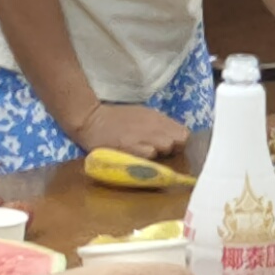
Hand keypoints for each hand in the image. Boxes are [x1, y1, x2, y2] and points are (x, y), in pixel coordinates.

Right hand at [72, 103, 193, 161]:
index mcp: (157, 117)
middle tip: (159, 152)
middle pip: (180, 141)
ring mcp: (144, 135)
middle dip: (173, 149)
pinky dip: (147, 158)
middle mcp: (154, 125)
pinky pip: (150, 154)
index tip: (173, 148)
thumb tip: (175, 139)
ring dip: (160, 153)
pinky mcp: (132, 145)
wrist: (91, 120)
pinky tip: (136, 156)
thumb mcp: (142, 116)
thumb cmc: (116, 120)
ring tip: (145, 153)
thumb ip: (159, 126)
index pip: (184, 133)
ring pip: (167, 147)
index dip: (180, 143)